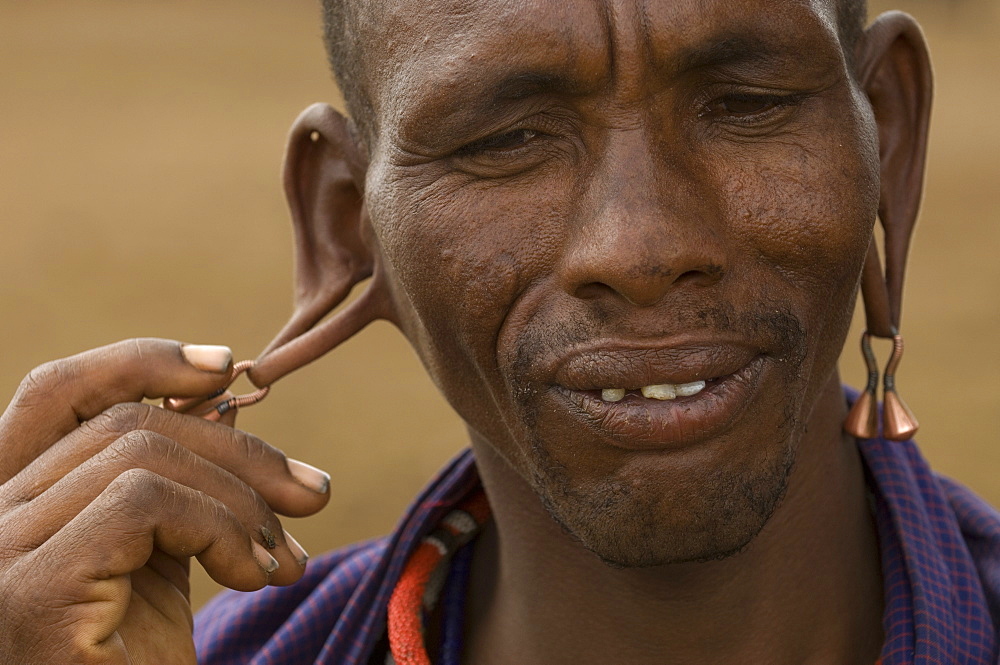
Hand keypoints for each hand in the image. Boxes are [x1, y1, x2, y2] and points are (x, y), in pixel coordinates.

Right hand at [0, 339, 329, 663]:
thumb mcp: (162, 552)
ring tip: (282, 558)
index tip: (229, 368)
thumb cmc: (142, 658)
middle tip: (313, 491)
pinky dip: (221, 527)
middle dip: (239, 449)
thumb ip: (178, 480)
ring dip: (241, 499)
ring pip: (143, 456)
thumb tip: (229, 396)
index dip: (141, 360)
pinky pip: (144, 501)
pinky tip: (253, 577)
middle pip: (125, 423)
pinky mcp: (32, 589)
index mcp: (16, 500)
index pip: (56, 391)